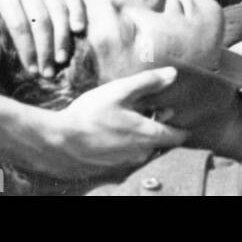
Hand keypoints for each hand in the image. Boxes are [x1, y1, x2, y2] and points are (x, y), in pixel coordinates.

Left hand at [0, 0, 85, 79]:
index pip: (18, 24)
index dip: (27, 50)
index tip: (32, 71)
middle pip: (40, 18)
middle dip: (46, 48)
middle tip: (49, 72)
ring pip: (58, 9)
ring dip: (62, 36)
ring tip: (62, 59)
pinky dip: (78, 12)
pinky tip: (78, 31)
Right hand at [34, 67, 189, 177]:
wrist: (59, 141)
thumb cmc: (92, 114)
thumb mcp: (121, 91)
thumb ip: (148, 82)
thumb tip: (173, 74)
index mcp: (148, 135)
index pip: (177, 136)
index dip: (181, 126)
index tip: (178, 114)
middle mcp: (141, 154)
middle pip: (160, 141)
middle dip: (158, 126)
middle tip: (151, 108)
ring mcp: (126, 163)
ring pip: (143, 148)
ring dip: (141, 134)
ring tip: (128, 116)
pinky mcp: (111, 167)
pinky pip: (127, 154)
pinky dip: (126, 143)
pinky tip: (113, 129)